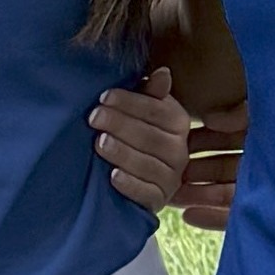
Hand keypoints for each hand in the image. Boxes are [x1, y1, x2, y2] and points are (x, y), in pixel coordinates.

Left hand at [93, 65, 241, 225]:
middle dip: (121, 124)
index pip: (158, 110)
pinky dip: (130, 185)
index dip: (130, 103)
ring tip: (99, 142)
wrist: (127, 177)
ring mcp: (171, 179)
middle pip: (152, 137)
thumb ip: (150, 93)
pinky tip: (112, 176)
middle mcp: (180, 152)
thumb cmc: (131, 134)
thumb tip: (163, 73)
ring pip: (148, 165)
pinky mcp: (158, 201)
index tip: (104, 97)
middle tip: (94, 117)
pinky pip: (146, 194)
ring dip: (123, 153)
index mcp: (178, 123)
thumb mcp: (140, 111)